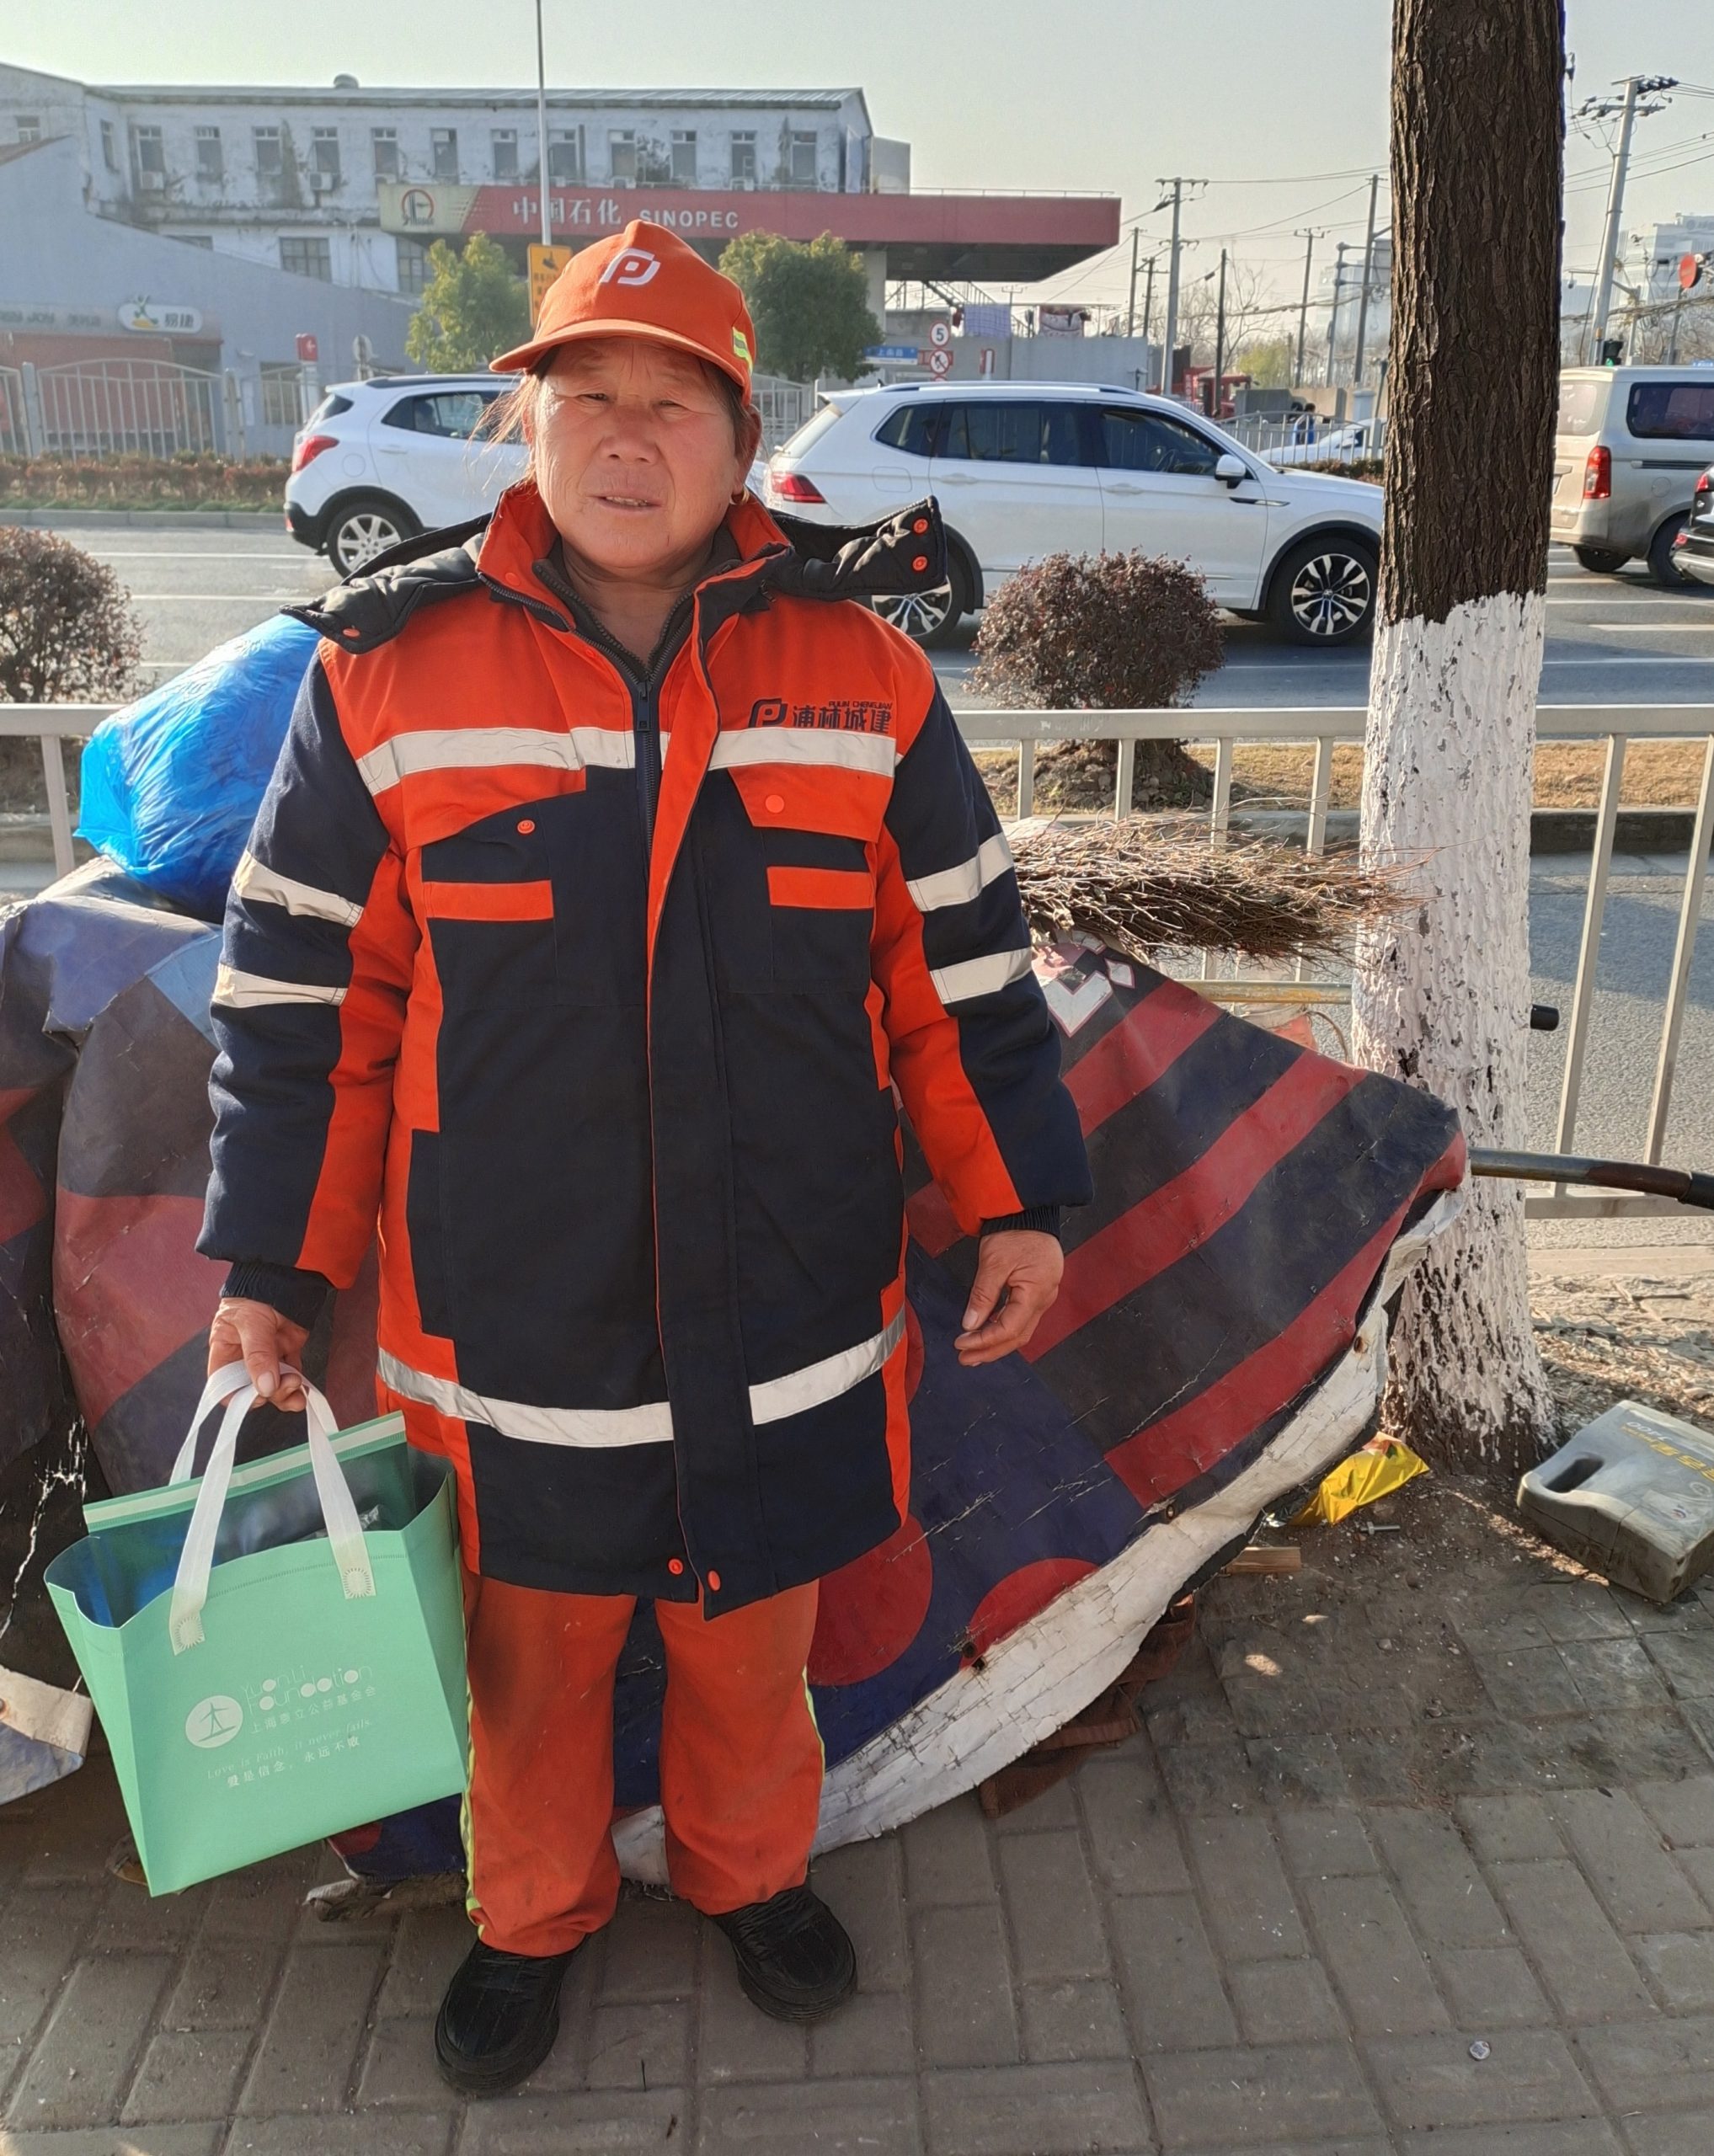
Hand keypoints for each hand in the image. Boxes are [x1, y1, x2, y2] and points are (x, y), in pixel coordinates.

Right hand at [208, 1298, 310, 1410]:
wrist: (285, 1276)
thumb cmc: (257, 1294)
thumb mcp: (251, 1323)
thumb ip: (258, 1354)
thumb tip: (265, 1386)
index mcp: (225, 1350)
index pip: (224, 1384)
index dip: (238, 1396)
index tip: (257, 1396)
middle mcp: (244, 1357)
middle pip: (252, 1388)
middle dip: (270, 1393)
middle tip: (286, 1385)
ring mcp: (268, 1356)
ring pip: (273, 1386)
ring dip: (286, 1392)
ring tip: (298, 1386)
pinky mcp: (287, 1352)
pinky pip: (291, 1375)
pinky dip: (299, 1384)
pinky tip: (304, 1387)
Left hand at [954, 1230, 1064, 1366]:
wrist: (1029, 1213)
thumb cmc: (1015, 1232)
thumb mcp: (994, 1262)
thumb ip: (983, 1295)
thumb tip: (970, 1324)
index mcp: (1036, 1292)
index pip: (1010, 1328)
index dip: (985, 1340)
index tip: (962, 1344)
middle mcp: (1044, 1298)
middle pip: (1018, 1336)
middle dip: (990, 1350)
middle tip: (965, 1358)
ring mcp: (1043, 1296)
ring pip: (1021, 1330)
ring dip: (996, 1343)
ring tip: (973, 1352)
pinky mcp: (1037, 1291)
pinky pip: (1021, 1318)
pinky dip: (1003, 1328)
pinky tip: (987, 1332)